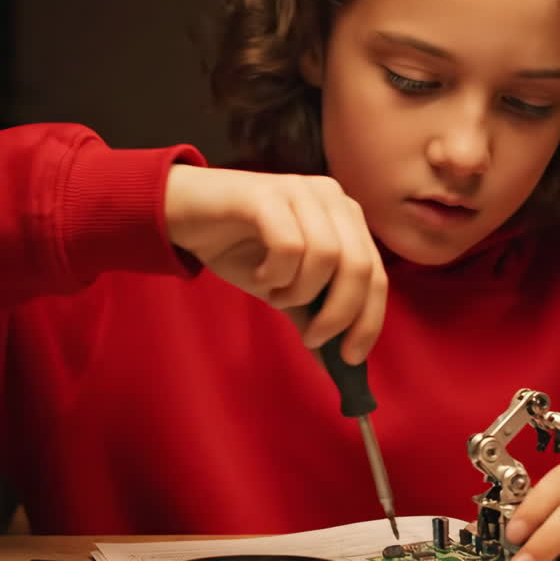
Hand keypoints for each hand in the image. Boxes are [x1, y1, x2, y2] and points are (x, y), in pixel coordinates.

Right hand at [164, 165, 386, 363]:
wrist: (183, 214)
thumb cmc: (241, 249)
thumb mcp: (285, 290)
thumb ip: (313, 319)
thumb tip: (337, 369)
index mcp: (346, 218)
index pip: (376, 274)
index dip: (369, 319)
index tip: (350, 357)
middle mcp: (332, 198)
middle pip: (360, 266)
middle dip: (340, 314)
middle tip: (313, 338)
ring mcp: (301, 191)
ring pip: (327, 256)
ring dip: (300, 291)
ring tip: (276, 294)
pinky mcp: (267, 194)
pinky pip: (289, 245)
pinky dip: (277, 273)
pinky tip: (261, 275)